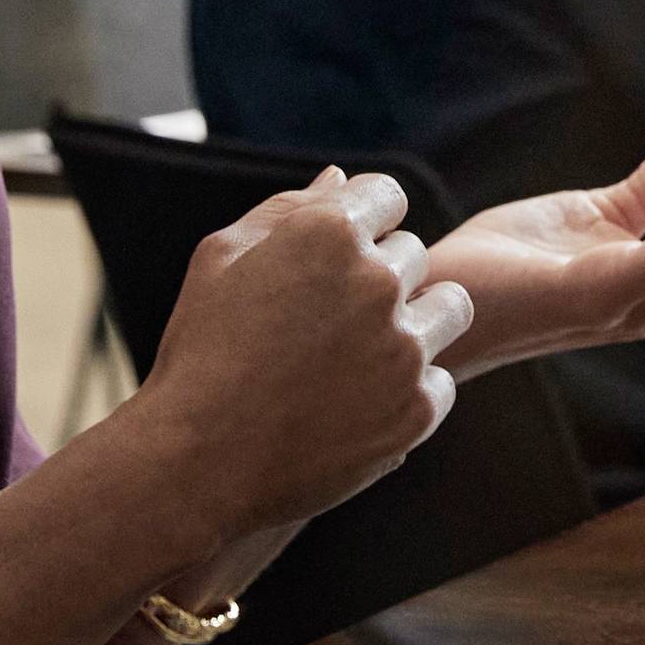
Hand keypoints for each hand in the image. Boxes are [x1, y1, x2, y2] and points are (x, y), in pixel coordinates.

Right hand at [139, 170, 471, 540]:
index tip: (332, 264)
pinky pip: (438, 378)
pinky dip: (406, 392)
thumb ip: (286, 210)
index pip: (387, 195)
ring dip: (414, 325)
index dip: (362, 225)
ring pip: (446, 308)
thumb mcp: (220, 262)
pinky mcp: (418, 406)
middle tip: (324, 326)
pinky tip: (355, 407)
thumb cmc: (200, 354)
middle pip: (411, 255)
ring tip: (355, 360)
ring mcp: (404, 345)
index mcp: (329, 232)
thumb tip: (339, 179)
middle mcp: (378, 280)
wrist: (197, 465)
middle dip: (378, 279)